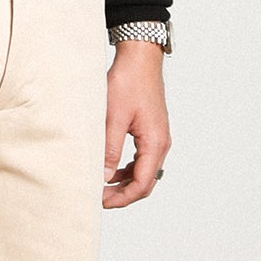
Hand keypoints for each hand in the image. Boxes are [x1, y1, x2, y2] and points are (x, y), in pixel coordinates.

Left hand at [103, 40, 169, 207]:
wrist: (139, 59)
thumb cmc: (128, 83)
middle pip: (146, 182)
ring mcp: (158, 137)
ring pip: (144, 172)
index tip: (101, 201)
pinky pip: (142, 159)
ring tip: (102, 186)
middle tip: (99, 198)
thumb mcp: (113, 118)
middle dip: (124, 195)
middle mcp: (161, 143)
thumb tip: (104, 177)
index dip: (122, 198)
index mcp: (155, 143)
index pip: (142, 183)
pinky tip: (111, 170)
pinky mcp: (152, 131)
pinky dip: (128, 169)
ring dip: (125, 183)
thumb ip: (109, 150)